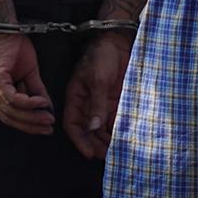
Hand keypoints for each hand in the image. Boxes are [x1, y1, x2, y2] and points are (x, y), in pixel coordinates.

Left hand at [0, 31, 56, 136]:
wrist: (6, 26)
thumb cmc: (15, 46)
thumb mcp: (29, 72)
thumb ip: (35, 90)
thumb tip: (47, 108)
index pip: (9, 116)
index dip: (27, 125)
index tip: (44, 128)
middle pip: (9, 117)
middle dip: (30, 125)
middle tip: (48, 128)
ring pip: (10, 110)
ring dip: (31, 116)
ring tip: (48, 118)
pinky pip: (12, 97)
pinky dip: (28, 102)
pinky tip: (41, 103)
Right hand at [62, 32, 131, 160]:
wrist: (120, 41)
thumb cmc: (102, 55)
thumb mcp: (98, 79)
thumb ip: (97, 104)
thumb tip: (93, 127)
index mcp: (76, 97)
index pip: (72, 123)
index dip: (79, 139)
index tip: (89, 152)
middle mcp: (87, 103)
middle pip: (88, 130)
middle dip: (95, 144)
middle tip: (106, 156)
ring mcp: (102, 103)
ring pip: (101, 128)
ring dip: (106, 141)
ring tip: (115, 152)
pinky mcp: (116, 102)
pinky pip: (115, 121)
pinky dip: (118, 131)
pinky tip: (124, 140)